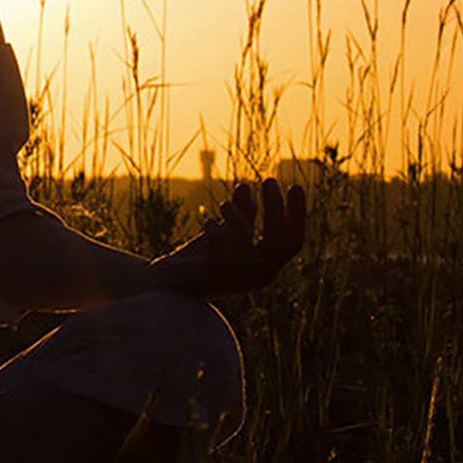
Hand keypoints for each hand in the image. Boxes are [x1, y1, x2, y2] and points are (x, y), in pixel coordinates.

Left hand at [150, 178, 306, 297]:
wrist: (166, 281)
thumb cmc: (201, 258)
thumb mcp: (225, 232)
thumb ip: (240, 215)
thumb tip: (246, 187)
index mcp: (266, 266)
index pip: (292, 243)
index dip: (297, 217)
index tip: (296, 186)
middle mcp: (257, 277)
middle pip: (278, 245)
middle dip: (276, 211)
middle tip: (268, 181)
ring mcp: (235, 281)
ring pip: (248, 247)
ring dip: (238, 219)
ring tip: (223, 204)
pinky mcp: (211, 278)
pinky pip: (220, 255)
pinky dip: (217, 234)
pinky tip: (209, 222)